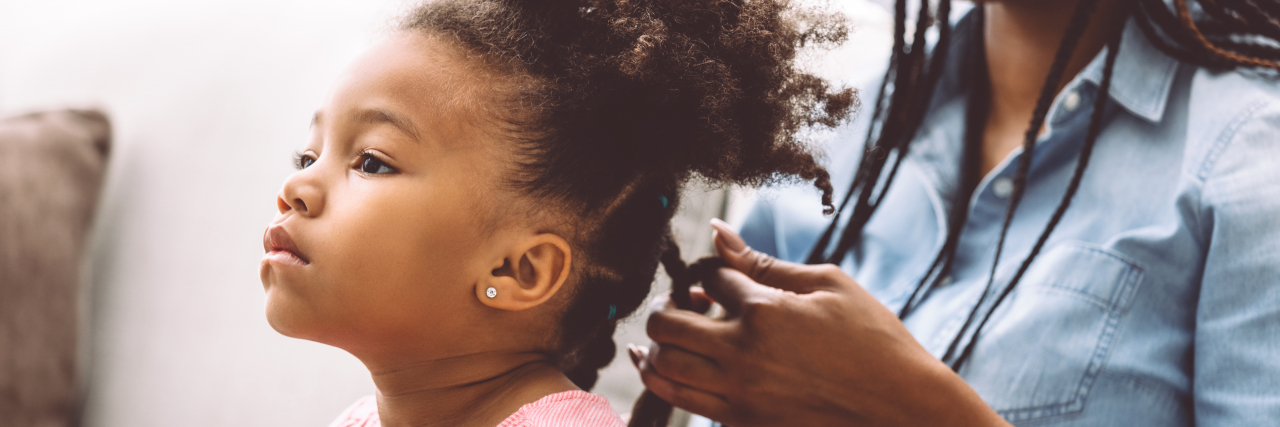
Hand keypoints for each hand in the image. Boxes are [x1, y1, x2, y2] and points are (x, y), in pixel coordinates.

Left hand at [630, 219, 1008, 426]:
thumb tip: (718, 231)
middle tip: (679, 300)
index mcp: (766, 311)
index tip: (718, 277)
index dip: (708, 272)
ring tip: (668, 332)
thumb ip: (765, 263)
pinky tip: (661, 364)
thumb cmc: (873, 339)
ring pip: (662, 368)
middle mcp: (744, 355)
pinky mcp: (742, 422)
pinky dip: (662, 378)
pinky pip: (679, 400)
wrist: (901, 407)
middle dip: (664, 305)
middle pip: (665, 324)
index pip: (708, 279)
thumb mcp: (827, 285)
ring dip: (655, 343)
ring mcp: (740, 394)